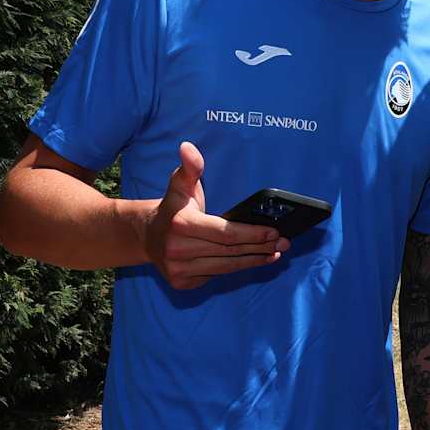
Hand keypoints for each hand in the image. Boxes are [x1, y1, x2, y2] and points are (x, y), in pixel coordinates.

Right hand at [143, 142, 282, 289]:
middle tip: (283, 242)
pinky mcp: (182, 282)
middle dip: (259, 247)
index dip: (252, 233)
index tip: (274, 232)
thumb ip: (190, 167)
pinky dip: (237, 268)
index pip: (225, 233)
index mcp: (181, 224)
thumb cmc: (172, 208)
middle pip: (229, 251)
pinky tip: (254, 260)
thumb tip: (188, 147)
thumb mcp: (180, 184)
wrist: (146, 235)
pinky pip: (216, 276)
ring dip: (254, 260)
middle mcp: (177, 250)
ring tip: (275, 253)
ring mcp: (178, 270)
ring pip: (226, 267)